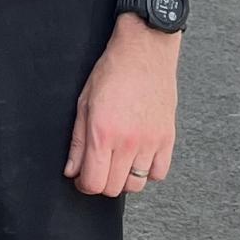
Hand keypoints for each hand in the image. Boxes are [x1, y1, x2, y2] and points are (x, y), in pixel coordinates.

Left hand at [66, 21, 179, 198]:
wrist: (145, 52)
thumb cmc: (112, 72)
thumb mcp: (84, 104)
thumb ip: (78, 142)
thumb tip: (72, 171)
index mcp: (103, 133)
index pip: (93, 182)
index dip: (83, 184)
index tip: (82, 177)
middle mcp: (128, 142)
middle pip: (113, 188)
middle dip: (101, 182)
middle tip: (98, 167)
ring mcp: (151, 142)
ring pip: (136, 185)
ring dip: (124, 179)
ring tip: (118, 163)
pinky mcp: (168, 138)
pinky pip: (159, 173)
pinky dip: (148, 172)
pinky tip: (138, 158)